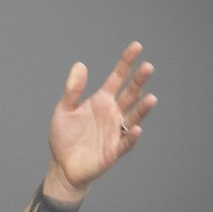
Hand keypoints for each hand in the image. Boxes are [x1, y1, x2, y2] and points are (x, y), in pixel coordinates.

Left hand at [48, 42, 156, 192]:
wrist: (62, 165)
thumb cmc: (64, 136)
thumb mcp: (64, 109)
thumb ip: (72, 90)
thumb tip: (80, 64)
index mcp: (101, 100)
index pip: (118, 78)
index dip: (126, 62)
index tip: (136, 46)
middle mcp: (113, 113)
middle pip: (130, 93)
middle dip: (139, 81)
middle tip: (147, 67)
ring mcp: (115, 131)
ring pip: (133, 116)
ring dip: (142, 108)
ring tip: (150, 98)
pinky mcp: (114, 150)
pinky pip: (126, 142)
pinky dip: (131, 136)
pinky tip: (136, 128)